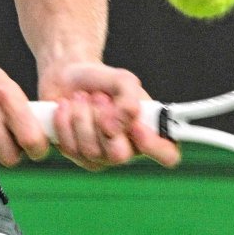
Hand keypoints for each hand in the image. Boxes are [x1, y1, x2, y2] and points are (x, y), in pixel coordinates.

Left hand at [39, 62, 180, 170]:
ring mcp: (102, 157)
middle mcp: (129, 149)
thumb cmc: (102, 80)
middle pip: (119, 155)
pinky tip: (66, 106)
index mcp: (150, 131)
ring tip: (81, 97)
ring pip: (91, 150)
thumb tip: (116, 127)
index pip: (168, 155)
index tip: (135, 126)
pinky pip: (70, 148)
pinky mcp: (77, 156)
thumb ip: (128, 100)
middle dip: (102, 121)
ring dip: (82, 116)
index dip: (154, 146)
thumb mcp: (122, 80)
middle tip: (99, 97)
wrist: (68, 76)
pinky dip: (65, 121)